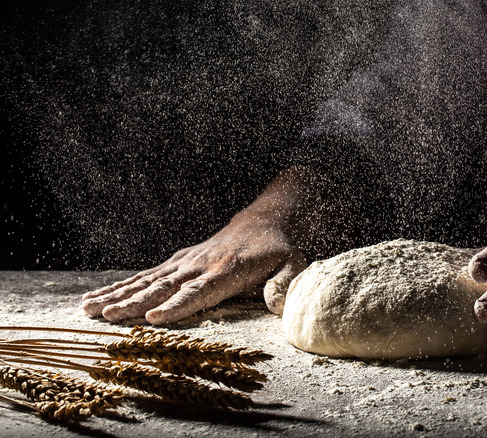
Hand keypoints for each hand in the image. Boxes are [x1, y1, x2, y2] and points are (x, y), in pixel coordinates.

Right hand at [82, 218, 306, 324]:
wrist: (264, 220)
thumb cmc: (279, 249)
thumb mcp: (293, 263)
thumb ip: (285, 284)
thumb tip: (280, 307)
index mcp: (228, 270)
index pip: (199, 291)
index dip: (177, 305)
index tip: (154, 318)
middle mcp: (201, 265)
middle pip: (164, 287)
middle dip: (134, 303)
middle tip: (107, 317)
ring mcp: (186, 262)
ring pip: (148, 280)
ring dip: (118, 295)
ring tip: (89, 309)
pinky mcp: (178, 261)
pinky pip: (146, 275)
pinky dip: (120, 286)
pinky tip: (97, 298)